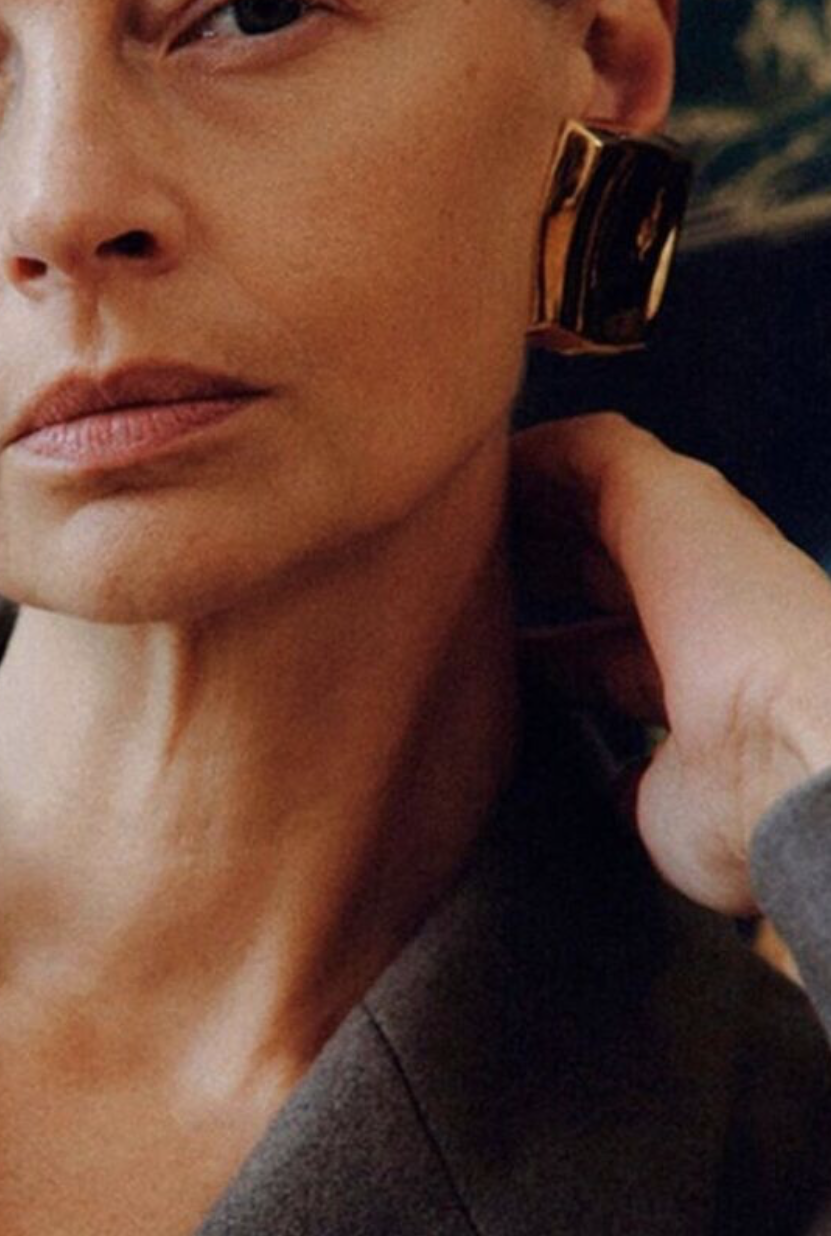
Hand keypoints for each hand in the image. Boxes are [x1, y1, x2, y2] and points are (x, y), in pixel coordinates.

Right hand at [509, 413, 830, 915]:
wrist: (780, 757)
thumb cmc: (736, 618)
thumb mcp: (662, 494)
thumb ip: (596, 454)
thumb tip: (533, 445)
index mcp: (703, 547)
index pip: (611, 501)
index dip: (542, 486)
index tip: (471, 490)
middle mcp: (698, 623)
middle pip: (602, 579)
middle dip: (534, 562)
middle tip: (455, 555)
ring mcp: (682, 709)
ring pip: (598, 669)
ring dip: (540, 656)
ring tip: (467, 642)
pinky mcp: (665, 791)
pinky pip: (611, 768)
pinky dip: (576, 755)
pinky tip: (525, 738)